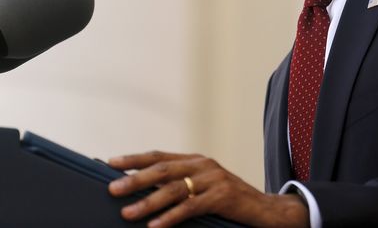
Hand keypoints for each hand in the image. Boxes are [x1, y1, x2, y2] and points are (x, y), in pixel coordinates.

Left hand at [107, 151, 307, 227]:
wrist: (267, 211)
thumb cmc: (230, 201)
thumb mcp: (204, 187)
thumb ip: (181, 184)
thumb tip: (144, 189)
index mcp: (196, 160)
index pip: (159, 156)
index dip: (134, 159)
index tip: (111, 163)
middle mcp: (203, 165)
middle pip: (162, 169)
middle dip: (134, 180)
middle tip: (112, 189)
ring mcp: (214, 180)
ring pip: (174, 189)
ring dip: (147, 202)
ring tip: (128, 213)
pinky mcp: (222, 197)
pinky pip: (191, 208)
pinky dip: (170, 217)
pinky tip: (155, 226)